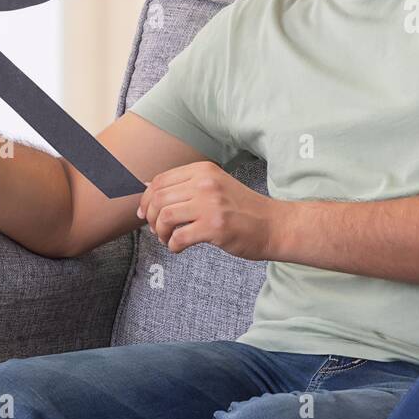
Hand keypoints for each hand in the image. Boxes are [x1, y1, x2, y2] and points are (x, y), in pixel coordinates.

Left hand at [137, 161, 276, 258]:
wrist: (273, 225)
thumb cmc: (244, 210)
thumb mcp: (215, 187)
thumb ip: (185, 186)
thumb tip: (147, 187)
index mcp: (204, 170)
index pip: (161, 180)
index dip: (146, 199)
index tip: (145, 213)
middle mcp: (206, 183)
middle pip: (158, 198)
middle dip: (151, 218)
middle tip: (157, 230)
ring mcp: (210, 205)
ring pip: (164, 217)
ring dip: (160, 233)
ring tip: (168, 239)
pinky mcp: (214, 227)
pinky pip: (178, 238)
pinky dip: (173, 246)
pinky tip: (179, 247)